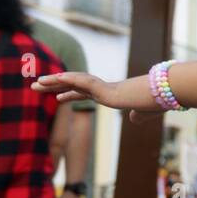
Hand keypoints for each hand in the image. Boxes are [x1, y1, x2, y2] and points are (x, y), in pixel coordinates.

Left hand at [33, 72, 161, 122]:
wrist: (162, 96)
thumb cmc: (155, 103)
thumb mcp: (143, 114)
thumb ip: (137, 116)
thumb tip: (134, 119)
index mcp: (110, 95)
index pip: (84, 93)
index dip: (69, 94)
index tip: (56, 97)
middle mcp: (103, 88)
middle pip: (72, 85)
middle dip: (53, 86)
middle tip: (35, 85)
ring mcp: (102, 86)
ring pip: (73, 81)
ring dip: (54, 81)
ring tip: (36, 82)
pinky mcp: (104, 87)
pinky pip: (82, 81)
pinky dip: (68, 79)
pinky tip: (56, 78)